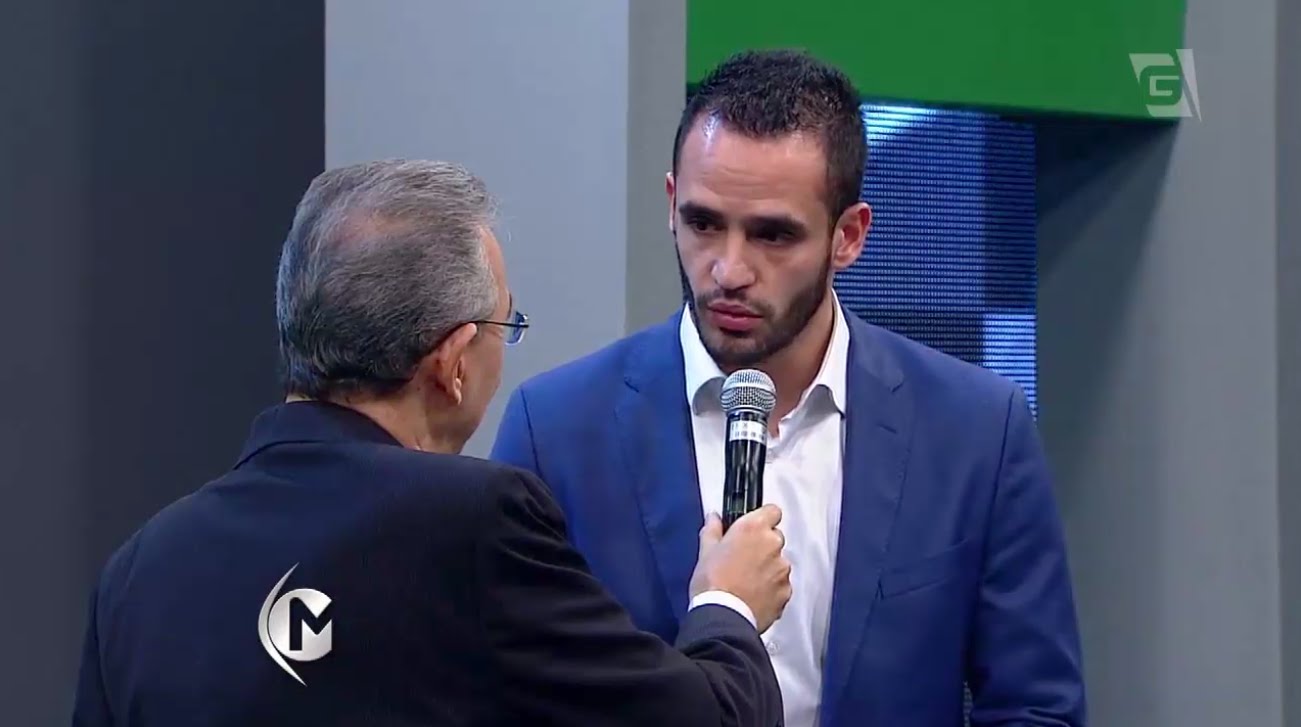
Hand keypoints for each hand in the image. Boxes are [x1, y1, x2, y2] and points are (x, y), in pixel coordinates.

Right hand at [690, 505, 791, 632]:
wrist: (723, 616)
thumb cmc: (712, 583)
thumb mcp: (706, 551)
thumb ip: (713, 530)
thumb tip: (714, 518)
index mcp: (753, 529)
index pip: (772, 511)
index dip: (764, 518)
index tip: (754, 527)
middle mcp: (772, 545)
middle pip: (775, 537)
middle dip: (763, 545)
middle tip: (744, 558)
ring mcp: (782, 569)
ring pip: (779, 562)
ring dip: (768, 568)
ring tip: (747, 581)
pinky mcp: (786, 591)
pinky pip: (782, 584)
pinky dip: (772, 588)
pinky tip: (754, 595)